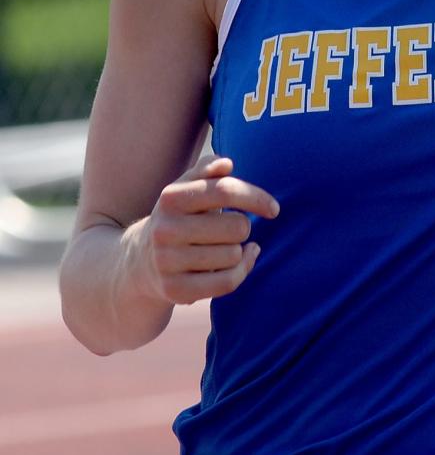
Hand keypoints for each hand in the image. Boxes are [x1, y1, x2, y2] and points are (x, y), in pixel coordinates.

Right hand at [133, 155, 279, 305]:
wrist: (142, 261)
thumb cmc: (179, 217)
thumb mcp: (186, 188)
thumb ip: (206, 169)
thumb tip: (226, 164)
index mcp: (171, 197)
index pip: (226, 191)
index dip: (257, 198)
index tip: (274, 209)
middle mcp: (165, 229)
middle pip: (237, 227)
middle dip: (243, 227)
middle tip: (231, 230)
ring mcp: (167, 262)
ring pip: (234, 256)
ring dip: (239, 250)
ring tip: (225, 247)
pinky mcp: (175, 290)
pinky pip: (227, 282)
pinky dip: (242, 271)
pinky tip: (242, 261)